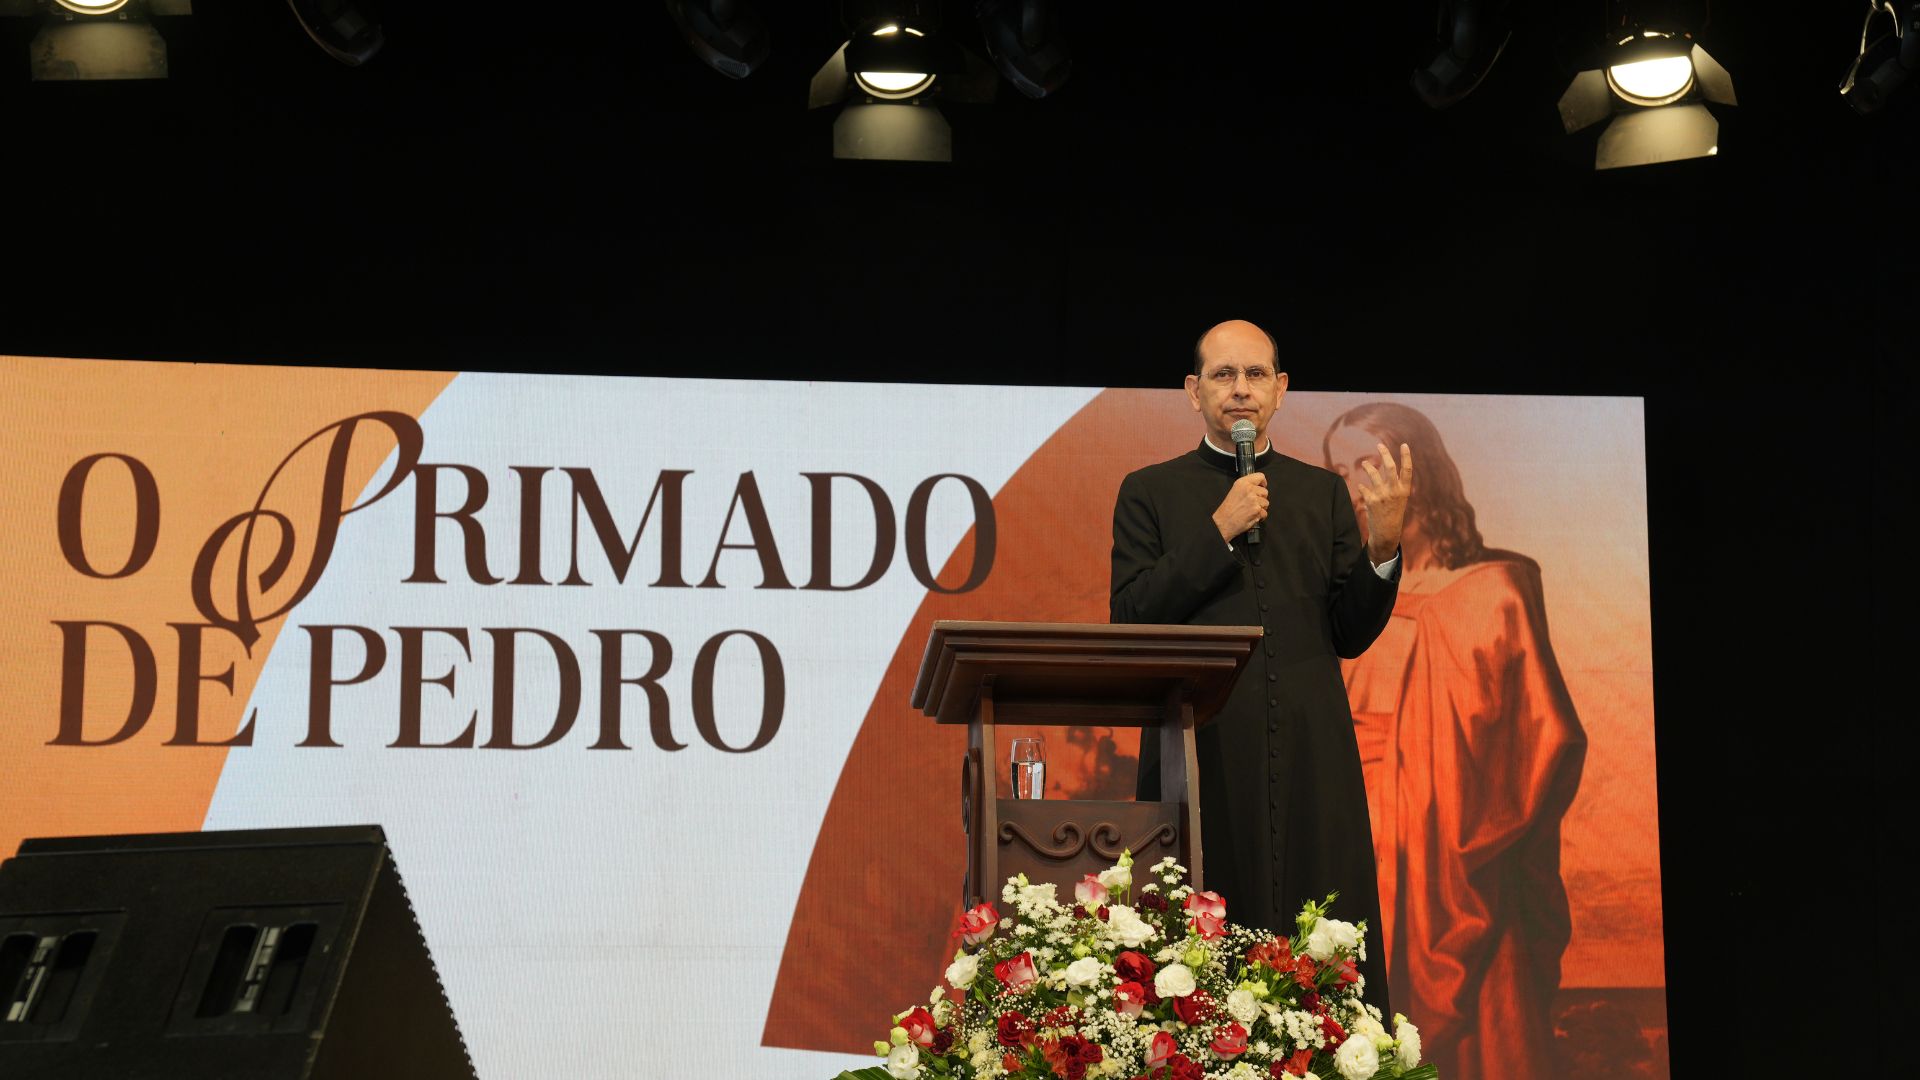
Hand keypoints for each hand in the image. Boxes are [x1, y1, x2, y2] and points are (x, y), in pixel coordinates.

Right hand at [1213, 473, 1267, 541]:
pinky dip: (1260, 517)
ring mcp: (1254, 500)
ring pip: (1266, 503)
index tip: (1261, 486)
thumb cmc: (1227, 509)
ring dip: (1261, 508)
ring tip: (1251, 510)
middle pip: (1265, 491)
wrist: (1223, 522)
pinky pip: (1264, 513)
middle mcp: (1249, 490)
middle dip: (1261, 498)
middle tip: (1252, 503)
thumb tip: (1258, 487)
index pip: (1260, 476)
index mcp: (1242, 483)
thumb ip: (1246, 487)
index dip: (1263, 482)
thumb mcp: (1234, 491)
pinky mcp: (1257, 510)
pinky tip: (1252, 516)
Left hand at [1358, 442, 1412, 562]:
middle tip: (1379, 445)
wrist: (1387, 532)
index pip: (1407, 470)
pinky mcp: (1371, 501)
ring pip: (1373, 474)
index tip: (1404, 444)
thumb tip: (1385, 467)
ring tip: (1364, 463)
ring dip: (1368, 467)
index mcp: (1404, 490)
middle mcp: (1394, 491)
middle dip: (1385, 454)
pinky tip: (1362, 487)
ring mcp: (1382, 495)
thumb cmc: (1394, 513)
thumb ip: (1395, 485)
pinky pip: (1363, 488)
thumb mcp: (1400, 499)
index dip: (1406, 456)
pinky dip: (1362, 486)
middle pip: (1389, 467)